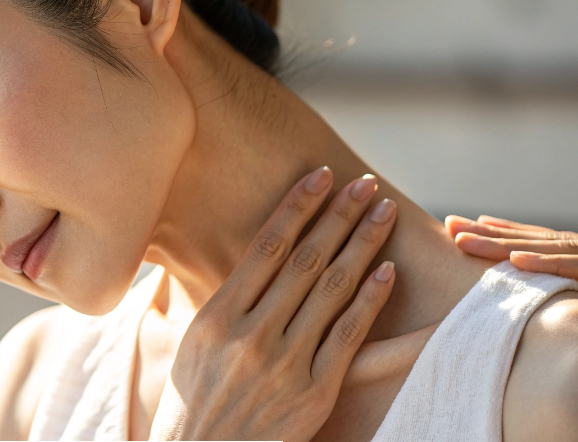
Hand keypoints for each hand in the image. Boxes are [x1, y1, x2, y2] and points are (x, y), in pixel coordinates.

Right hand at [150, 168, 397, 440]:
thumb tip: (239, 254)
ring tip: (384, 213)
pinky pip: (350, 337)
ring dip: (363, 246)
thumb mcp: (189, 343)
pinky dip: (371, 301)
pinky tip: (388, 272)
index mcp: (217, 317)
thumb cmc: (193, 401)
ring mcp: (285, 364)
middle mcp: (251, 335)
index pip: (267, 247)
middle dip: (340, 216)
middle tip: (365, 184)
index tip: (322, 176)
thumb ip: (218, 299)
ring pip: (333, 290)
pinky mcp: (314, 393)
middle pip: (306, 261)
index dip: (298, 207)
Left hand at [447, 215, 577, 365]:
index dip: (509, 238)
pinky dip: (554, 263)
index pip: (554, 244)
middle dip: (496, 233)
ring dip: (510, 243)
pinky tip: (518, 261)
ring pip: (564, 246)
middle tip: (449, 226)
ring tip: (467, 239)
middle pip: (549, 239)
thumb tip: (551, 298)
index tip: (466, 233)